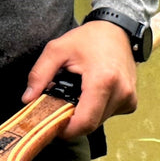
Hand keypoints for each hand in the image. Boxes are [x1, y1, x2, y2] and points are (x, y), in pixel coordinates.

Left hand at [21, 21, 138, 138]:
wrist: (117, 30)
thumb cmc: (88, 38)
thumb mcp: (57, 49)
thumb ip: (39, 75)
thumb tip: (27, 100)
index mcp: (103, 80)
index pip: (85, 122)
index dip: (66, 130)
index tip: (52, 125)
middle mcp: (121, 92)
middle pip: (90, 124)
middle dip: (72, 120)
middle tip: (60, 104)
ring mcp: (129, 98)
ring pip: (99, 121)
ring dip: (84, 114)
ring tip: (77, 93)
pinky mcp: (131, 102)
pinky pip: (108, 115)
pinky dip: (96, 109)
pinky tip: (91, 93)